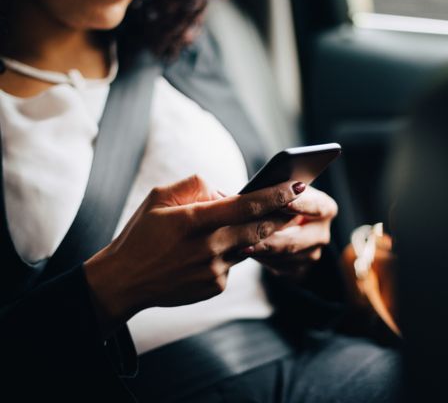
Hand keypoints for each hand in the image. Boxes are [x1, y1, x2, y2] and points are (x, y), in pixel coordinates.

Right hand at [84, 175, 304, 336]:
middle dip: (282, 214)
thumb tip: (228, 193)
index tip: (297, 185)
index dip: (276, 194)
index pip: (246, 204)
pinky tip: (217, 248)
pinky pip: (234, 263)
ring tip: (268, 218)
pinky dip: (232, 251)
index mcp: (194, 220)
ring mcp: (214, 270)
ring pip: (249, 244)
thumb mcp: (159, 197)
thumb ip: (196, 186)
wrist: (124, 281)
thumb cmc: (142, 234)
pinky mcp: (216, 286)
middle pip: (259, 227)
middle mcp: (208, 246)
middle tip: (298, 203)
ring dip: (258, 232)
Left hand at [248, 186, 337, 277]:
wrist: (282, 218)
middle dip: (271, 239)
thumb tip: (235, 193)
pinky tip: (244, 251)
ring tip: (239, 246)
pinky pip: (278, 266)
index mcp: (326, 208)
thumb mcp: (280, 188)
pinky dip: (260, 258)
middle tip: (249, 238)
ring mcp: (312, 254)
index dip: (300, 205)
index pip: (316, 207)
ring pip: (284, 256)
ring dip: (261, 250)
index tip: (283, 203)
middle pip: (297, 239)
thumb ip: (270, 190)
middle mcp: (322, 233)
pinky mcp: (298, 268)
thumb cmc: (280, 197)